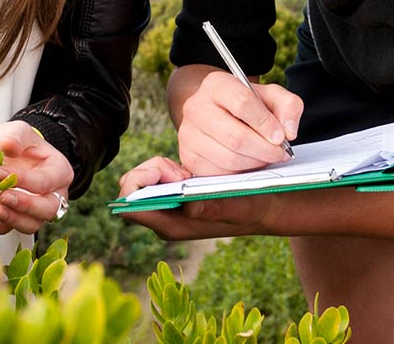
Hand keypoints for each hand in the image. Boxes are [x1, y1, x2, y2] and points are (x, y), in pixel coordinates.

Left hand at [0, 120, 74, 235]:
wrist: (9, 155)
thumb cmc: (18, 143)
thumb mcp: (17, 131)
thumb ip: (15, 136)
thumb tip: (8, 145)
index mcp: (60, 172)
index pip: (45, 181)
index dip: (22, 179)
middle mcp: (55, 195)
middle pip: (47, 209)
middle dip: (23, 205)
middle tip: (1, 197)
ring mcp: (39, 211)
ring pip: (33, 224)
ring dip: (13, 219)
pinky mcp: (22, 220)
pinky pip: (15, 230)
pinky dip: (0, 227)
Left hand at [115, 155, 272, 240]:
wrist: (262, 209)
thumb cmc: (251, 209)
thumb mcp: (238, 207)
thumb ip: (214, 208)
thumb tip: (188, 206)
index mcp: (171, 226)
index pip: (130, 208)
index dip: (137, 185)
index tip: (162, 173)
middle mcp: (164, 218)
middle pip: (132, 191)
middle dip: (149, 172)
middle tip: (180, 171)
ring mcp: (168, 207)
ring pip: (142, 181)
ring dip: (160, 168)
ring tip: (186, 172)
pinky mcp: (175, 196)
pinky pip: (155, 177)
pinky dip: (168, 168)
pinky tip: (189, 172)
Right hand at [174, 66, 303, 175]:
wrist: (216, 112)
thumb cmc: (246, 104)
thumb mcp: (270, 95)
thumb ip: (288, 106)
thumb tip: (289, 131)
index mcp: (216, 84)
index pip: (242, 102)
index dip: (265, 123)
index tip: (280, 136)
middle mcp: (195, 107)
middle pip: (235, 136)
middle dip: (264, 150)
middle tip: (279, 153)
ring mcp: (188, 134)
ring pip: (229, 158)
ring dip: (255, 163)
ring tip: (266, 157)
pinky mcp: (187, 157)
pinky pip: (219, 173)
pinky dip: (239, 173)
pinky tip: (248, 162)